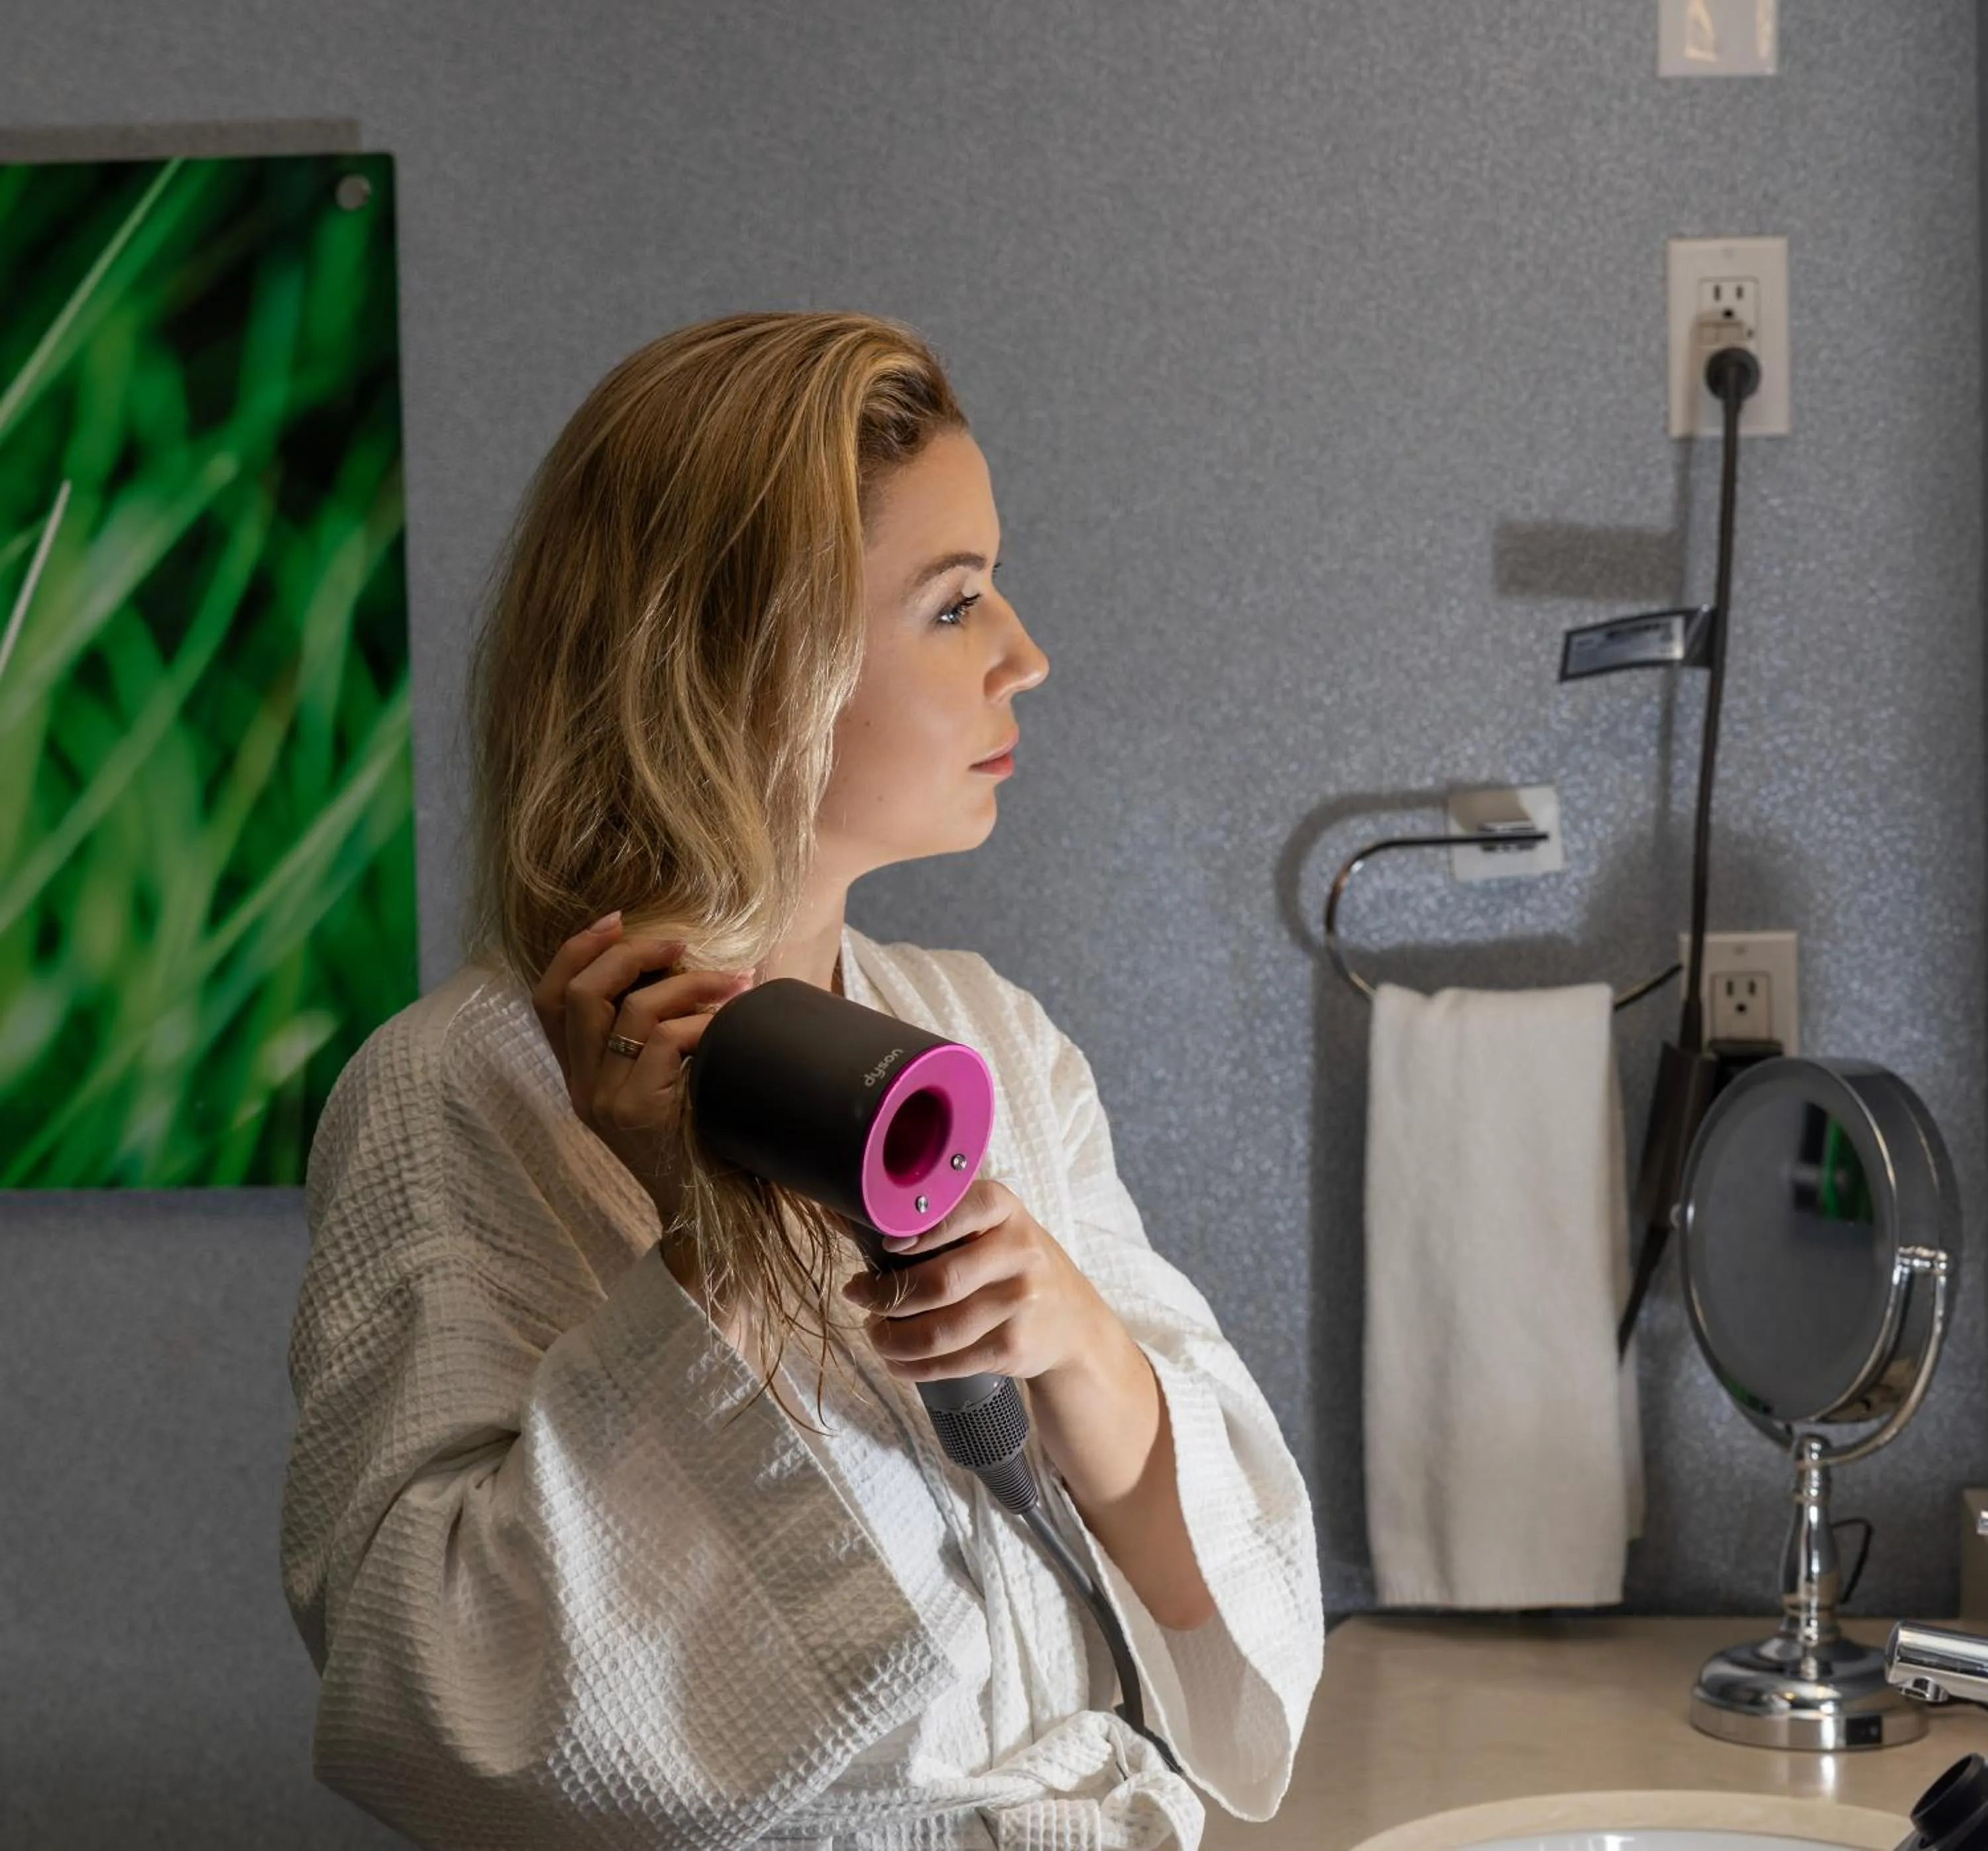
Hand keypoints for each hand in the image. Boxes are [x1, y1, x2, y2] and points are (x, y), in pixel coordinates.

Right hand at [529, 912, 754, 1237]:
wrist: (712, 1209)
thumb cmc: (704, 1132)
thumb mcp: (669, 1075)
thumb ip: (657, 1029)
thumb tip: (681, 958)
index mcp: (581, 1074)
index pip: (548, 999)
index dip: (575, 951)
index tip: (616, 920)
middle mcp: (582, 1087)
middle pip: (578, 994)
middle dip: (632, 954)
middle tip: (683, 946)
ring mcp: (604, 1102)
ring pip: (628, 1010)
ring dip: (689, 984)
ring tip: (735, 984)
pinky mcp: (636, 1113)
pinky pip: (661, 1041)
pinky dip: (700, 1023)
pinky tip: (730, 1029)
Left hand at [838, 1179, 1106, 1382]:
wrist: (1073, 1322)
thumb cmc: (1013, 1265)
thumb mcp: (993, 1228)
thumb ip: (939, 1220)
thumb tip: (845, 1213)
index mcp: (1006, 1211)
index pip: (959, 1210)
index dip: (916, 1231)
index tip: (884, 1246)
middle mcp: (1019, 1253)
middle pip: (938, 1281)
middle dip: (884, 1294)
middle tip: (858, 1295)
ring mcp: (1020, 1304)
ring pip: (937, 1331)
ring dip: (891, 1337)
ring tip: (874, 1331)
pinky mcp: (1013, 1348)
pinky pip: (948, 1363)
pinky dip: (910, 1365)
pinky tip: (896, 1359)